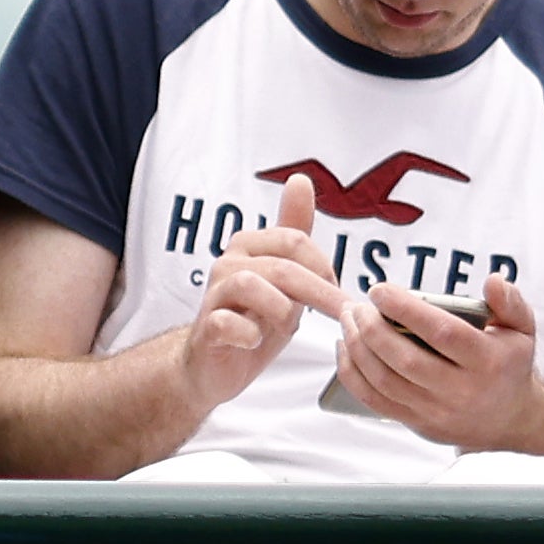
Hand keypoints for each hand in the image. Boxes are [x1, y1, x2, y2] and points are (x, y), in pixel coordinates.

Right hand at [170, 221, 343, 411]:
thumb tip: (300, 180)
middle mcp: (227, 264)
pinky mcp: (206, 329)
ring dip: (282, 311)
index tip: (337, 292)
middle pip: (282, 266)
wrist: (215, 364)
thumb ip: (293, 230)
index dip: (323, 266)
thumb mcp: (283, 275)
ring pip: (251, 286)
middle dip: (317, 292)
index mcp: (248, 245)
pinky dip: (249, 334)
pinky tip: (256, 341)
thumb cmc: (253, 318)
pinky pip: (226, 323)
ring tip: (288, 328)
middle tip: (337, 313)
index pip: (294, 240)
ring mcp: (213, 296)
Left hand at [337, 269, 543, 455]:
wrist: (511, 420)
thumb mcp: (522, 329)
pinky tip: (345, 347)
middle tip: (357, 306)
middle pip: (405, 359)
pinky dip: (352, 374)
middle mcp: (462, 391)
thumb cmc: (509, 364)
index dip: (406, 309)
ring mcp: (437, 412)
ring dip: (358, 347)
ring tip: (348, 320)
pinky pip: (375, 401)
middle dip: (372, 329)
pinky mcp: (417, 424)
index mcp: (488, 362)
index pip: (442, 333)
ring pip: (385, 381)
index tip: (379, 289)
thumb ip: (509, 301)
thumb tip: (493, 280)